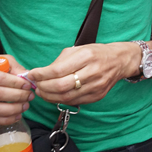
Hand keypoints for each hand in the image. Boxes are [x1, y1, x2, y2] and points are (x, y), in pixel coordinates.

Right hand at [0, 52, 34, 124]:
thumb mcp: (0, 60)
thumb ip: (14, 67)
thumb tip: (28, 77)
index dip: (14, 83)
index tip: (27, 85)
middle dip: (16, 96)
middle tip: (29, 96)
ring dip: (12, 110)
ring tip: (25, 106)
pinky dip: (4, 119)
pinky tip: (16, 116)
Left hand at [26, 42, 140, 105]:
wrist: (119, 61)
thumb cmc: (96, 53)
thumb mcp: (78, 49)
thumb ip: (60, 61)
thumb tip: (41, 73)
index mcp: (86, 56)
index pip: (58, 70)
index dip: (41, 74)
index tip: (32, 74)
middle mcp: (92, 72)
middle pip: (61, 86)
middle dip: (44, 87)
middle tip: (35, 86)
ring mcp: (96, 86)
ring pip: (67, 97)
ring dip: (50, 96)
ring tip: (42, 92)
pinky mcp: (97, 96)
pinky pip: (75, 102)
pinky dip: (61, 100)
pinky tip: (54, 95)